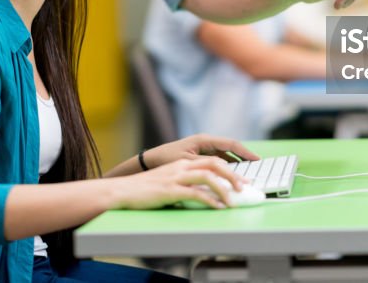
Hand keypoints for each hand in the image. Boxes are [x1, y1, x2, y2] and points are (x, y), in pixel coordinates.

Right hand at [112, 157, 246, 209]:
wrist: (123, 190)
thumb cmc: (145, 189)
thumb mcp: (169, 181)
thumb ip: (187, 183)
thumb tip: (206, 193)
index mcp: (183, 163)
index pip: (212, 160)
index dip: (230, 168)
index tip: (243, 179)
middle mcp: (181, 167)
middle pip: (214, 164)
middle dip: (233, 175)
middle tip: (245, 187)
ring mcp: (176, 177)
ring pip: (208, 177)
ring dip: (224, 188)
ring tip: (234, 200)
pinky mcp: (170, 190)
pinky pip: (195, 193)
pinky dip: (210, 200)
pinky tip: (217, 207)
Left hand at [142, 133, 258, 169]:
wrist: (151, 160)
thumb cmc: (166, 159)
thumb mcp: (187, 163)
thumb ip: (206, 165)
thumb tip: (224, 169)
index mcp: (204, 140)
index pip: (230, 144)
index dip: (245, 152)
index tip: (257, 159)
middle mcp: (206, 142)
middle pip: (231, 149)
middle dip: (245, 158)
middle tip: (258, 168)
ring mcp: (204, 149)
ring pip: (226, 155)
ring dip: (237, 164)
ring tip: (248, 174)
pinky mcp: (202, 156)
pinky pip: (219, 160)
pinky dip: (227, 167)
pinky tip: (233, 177)